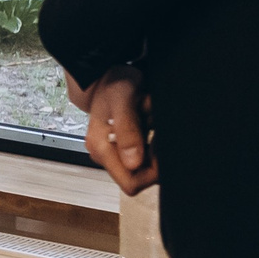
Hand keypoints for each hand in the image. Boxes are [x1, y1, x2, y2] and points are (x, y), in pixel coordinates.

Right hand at [81, 65, 158, 195]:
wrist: (108, 74)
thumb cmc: (114, 83)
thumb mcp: (122, 99)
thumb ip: (127, 130)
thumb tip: (133, 163)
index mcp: (101, 148)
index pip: (132, 183)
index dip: (151, 172)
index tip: (157, 146)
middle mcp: (104, 155)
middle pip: (139, 178)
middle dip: (153, 158)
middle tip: (153, 130)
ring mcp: (113, 152)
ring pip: (144, 167)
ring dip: (153, 149)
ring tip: (149, 124)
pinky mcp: (121, 148)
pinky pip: (144, 157)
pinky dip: (151, 144)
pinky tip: (149, 127)